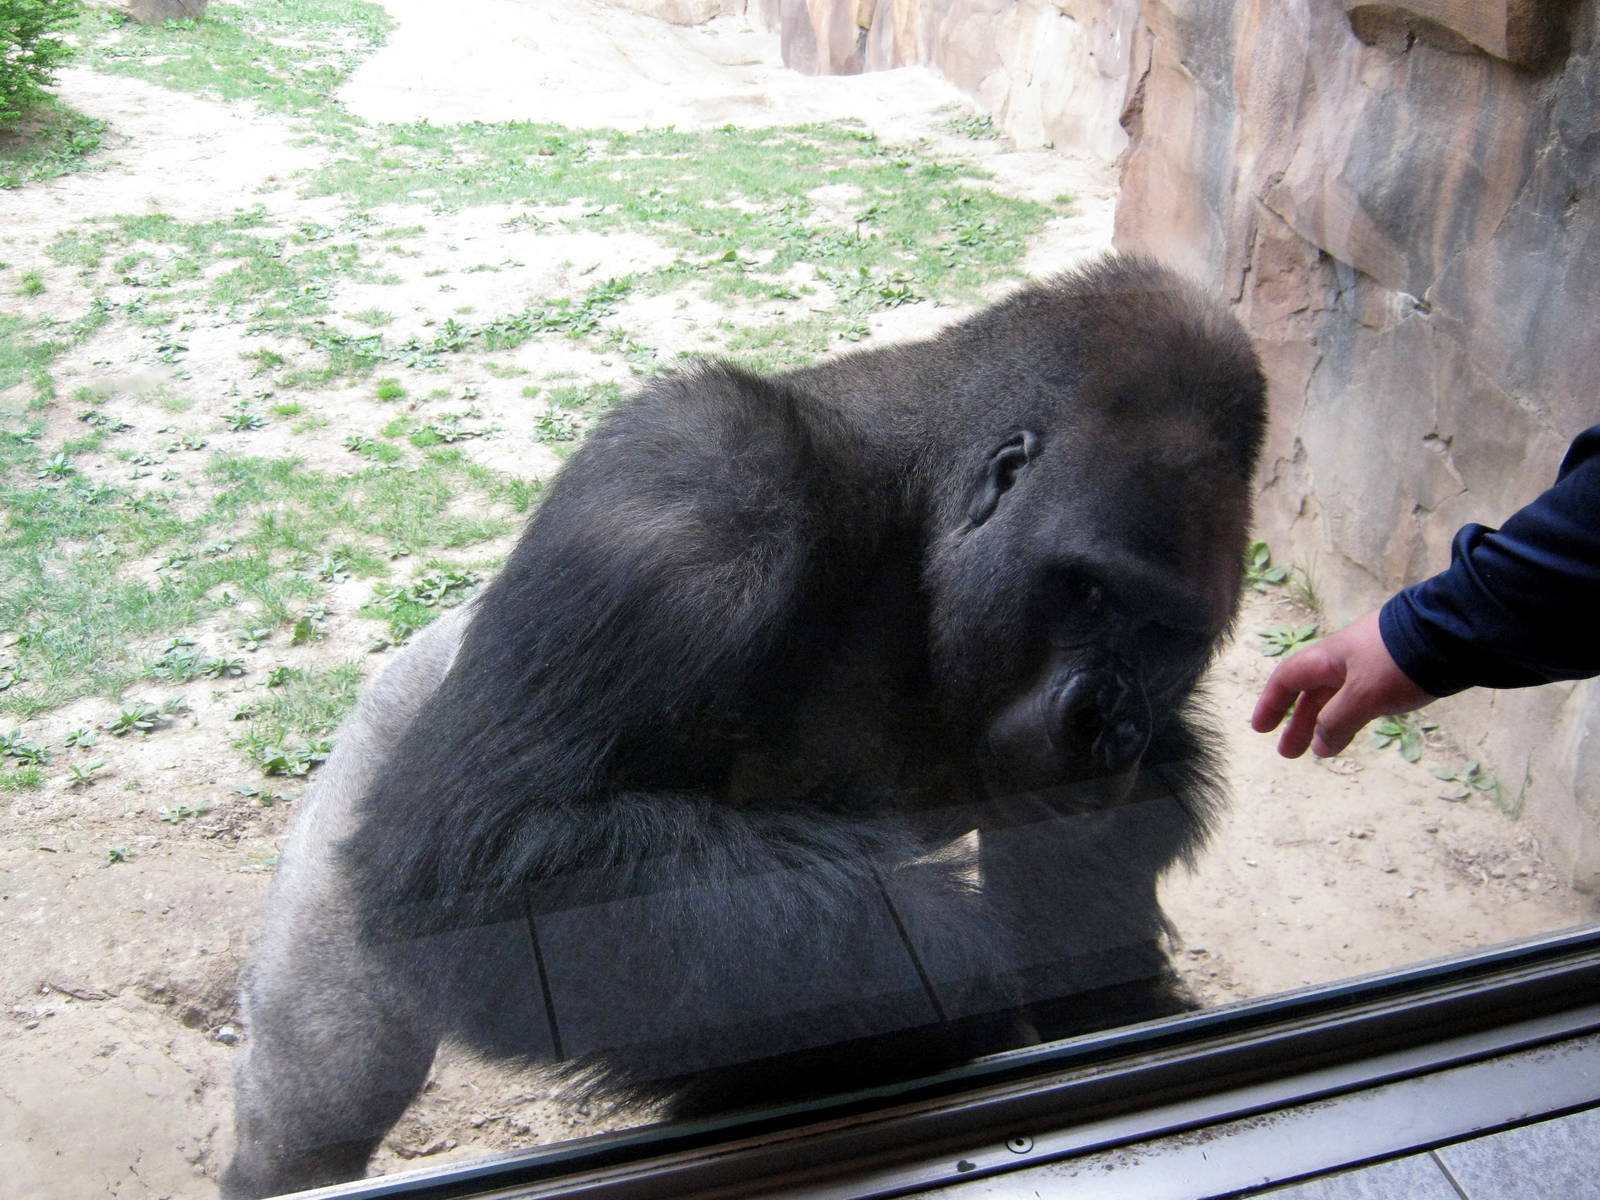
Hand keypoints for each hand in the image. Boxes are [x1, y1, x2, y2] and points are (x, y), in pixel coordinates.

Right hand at [1251, 610, 1434, 757]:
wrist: (1451, 635)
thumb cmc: (1397, 663)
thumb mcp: (1362, 695)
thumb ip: (1337, 721)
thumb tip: (1320, 746)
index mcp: (1327, 657)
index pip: (1287, 679)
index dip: (1271, 704)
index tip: (1261, 729)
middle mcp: (1343, 658)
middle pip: (1311, 692)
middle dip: (1298, 722)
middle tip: (1289, 753)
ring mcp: (1369, 664)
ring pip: (1337, 696)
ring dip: (1325, 722)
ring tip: (1322, 750)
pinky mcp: (1394, 671)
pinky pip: (1360, 696)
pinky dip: (1350, 715)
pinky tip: (1355, 728)